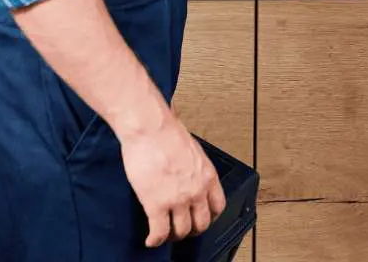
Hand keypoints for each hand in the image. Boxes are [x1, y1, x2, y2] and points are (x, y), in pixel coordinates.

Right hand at [118, 109, 225, 247]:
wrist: (150, 127)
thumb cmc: (167, 131)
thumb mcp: (192, 149)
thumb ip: (195, 167)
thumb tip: (190, 172)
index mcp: (207, 175)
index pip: (218, 206)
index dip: (209, 216)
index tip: (201, 218)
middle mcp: (196, 190)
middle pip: (202, 224)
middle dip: (192, 230)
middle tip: (182, 229)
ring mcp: (177, 199)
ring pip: (181, 231)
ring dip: (173, 236)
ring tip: (165, 233)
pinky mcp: (156, 205)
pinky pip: (159, 233)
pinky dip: (155, 240)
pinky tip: (151, 240)